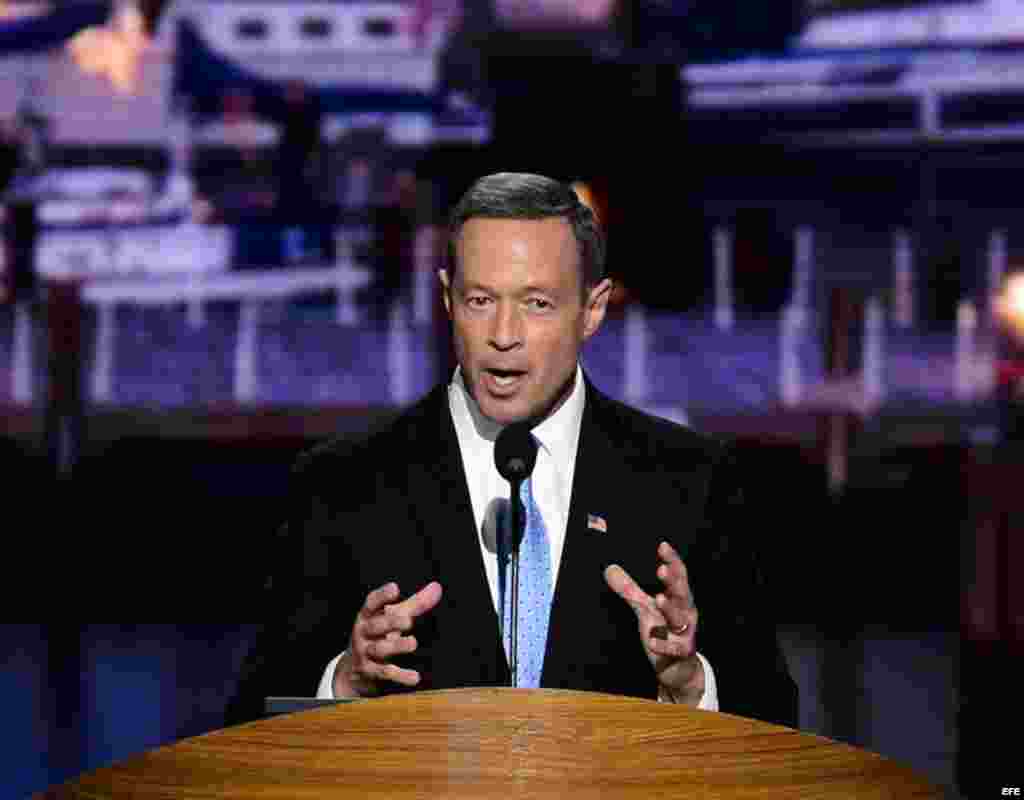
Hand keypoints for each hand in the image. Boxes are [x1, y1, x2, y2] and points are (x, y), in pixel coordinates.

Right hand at [333, 580, 442, 697]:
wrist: (354, 670)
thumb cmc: (379, 635)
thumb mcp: (393, 618)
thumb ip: (415, 604)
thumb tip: (437, 587)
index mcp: (367, 615)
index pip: (371, 603)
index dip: (382, 595)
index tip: (395, 588)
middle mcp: (363, 633)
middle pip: (375, 626)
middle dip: (391, 623)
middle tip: (408, 621)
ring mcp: (364, 653)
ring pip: (380, 649)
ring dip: (396, 646)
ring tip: (413, 643)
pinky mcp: (369, 672)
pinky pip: (384, 673)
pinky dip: (400, 676)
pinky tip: (415, 677)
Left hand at [604, 541, 703, 704]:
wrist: (678, 669)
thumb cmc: (664, 632)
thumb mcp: (645, 609)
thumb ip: (629, 589)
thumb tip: (609, 569)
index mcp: (679, 599)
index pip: (678, 576)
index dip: (672, 560)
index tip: (662, 545)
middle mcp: (685, 613)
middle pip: (682, 594)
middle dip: (673, 581)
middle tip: (662, 569)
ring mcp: (684, 633)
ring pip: (680, 619)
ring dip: (670, 608)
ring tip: (659, 598)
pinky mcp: (680, 653)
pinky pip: (673, 649)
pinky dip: (663, 644)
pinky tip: (652, 641)